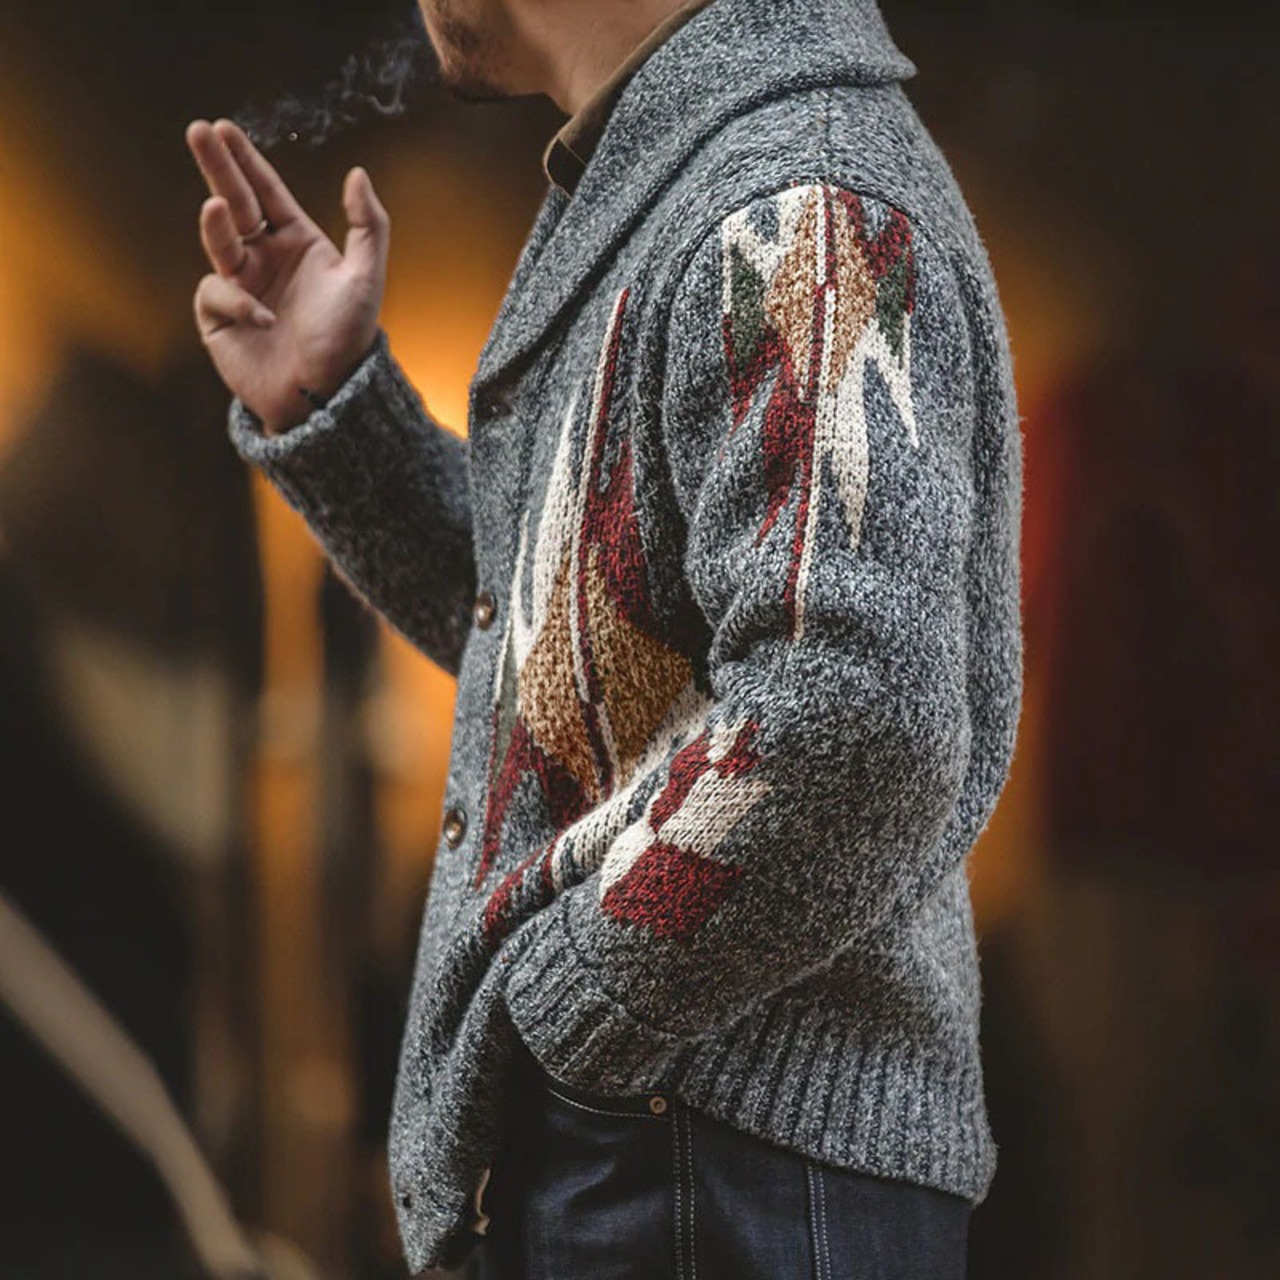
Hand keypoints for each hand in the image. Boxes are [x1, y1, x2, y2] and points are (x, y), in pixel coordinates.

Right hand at [185, 118, 388, 434]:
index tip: (223, 127)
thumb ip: (368, 226)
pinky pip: (215, 292)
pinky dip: (235, 301)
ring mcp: (240, 285)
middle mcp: (265, 258)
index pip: (267, 191)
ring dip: (216, 224)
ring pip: (218, 241)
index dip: (245, 159)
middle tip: (198, 130)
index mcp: (298, 243)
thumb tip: (358, 174)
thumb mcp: (366, 279)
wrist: (324, 396)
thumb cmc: (348, 339)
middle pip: (235, 201)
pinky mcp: (219, 316)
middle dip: (217, 167)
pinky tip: (263, 320)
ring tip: (217, 208)